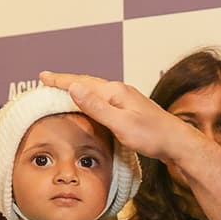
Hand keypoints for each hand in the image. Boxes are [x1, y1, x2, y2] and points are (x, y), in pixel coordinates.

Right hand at [39, 71, 200, 162]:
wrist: (177, 143)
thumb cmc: (152, 136)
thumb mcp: (120, 123)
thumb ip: (96, 106)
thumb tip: (74, 87)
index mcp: (115, 92)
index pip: (81, 83)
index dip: (60, 80)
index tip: (43, 76)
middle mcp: (120, 91)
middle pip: (87, 83)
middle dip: (65, 81)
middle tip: (47, 79)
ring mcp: (125, 99)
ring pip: (94, 90)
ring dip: (77, 88)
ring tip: (63, 88)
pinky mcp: (129, 109)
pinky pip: (102, 99)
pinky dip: (89, 98)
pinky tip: (89, 103)